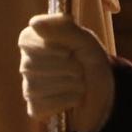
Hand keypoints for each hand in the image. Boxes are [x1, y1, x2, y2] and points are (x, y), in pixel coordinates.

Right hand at [18, 13, 112, 131]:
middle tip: (80, 69)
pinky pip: (40, 105)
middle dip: (63, 68)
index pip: (25, 41)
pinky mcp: (36, 108)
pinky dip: (63, 101)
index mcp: (36, 41)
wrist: (106, 91)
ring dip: (67, 85)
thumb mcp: (85, 39)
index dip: (47, 47)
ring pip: (35, 87)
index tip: (68, 51)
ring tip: (80, 83)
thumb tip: (33, 23)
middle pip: (30, 65)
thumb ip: (63, 28)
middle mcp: (28, 63)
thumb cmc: (91, 60)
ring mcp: (30, 87)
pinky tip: (74, 97)